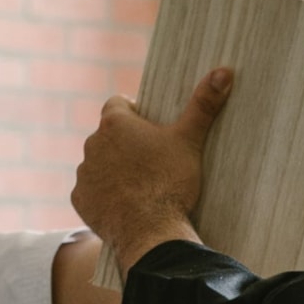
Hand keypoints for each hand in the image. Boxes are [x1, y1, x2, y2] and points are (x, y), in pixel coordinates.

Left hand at [73, 66, 233, 265]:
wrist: (150, 231)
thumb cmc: (169, 182)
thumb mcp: (189, 141)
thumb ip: (203, 105)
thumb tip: (224, 72)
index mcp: (115, 124)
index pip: (117, 103)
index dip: (133, 112)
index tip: (149, 126)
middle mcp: (92, 144)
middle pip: (107, 135)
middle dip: (124, 143)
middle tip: (150, 159)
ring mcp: (84, 173)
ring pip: (98, 163)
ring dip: (112, 169)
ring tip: (139, 185)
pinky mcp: (80, 200)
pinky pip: (90, 192)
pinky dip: (103, 195)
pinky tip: (124, 204)